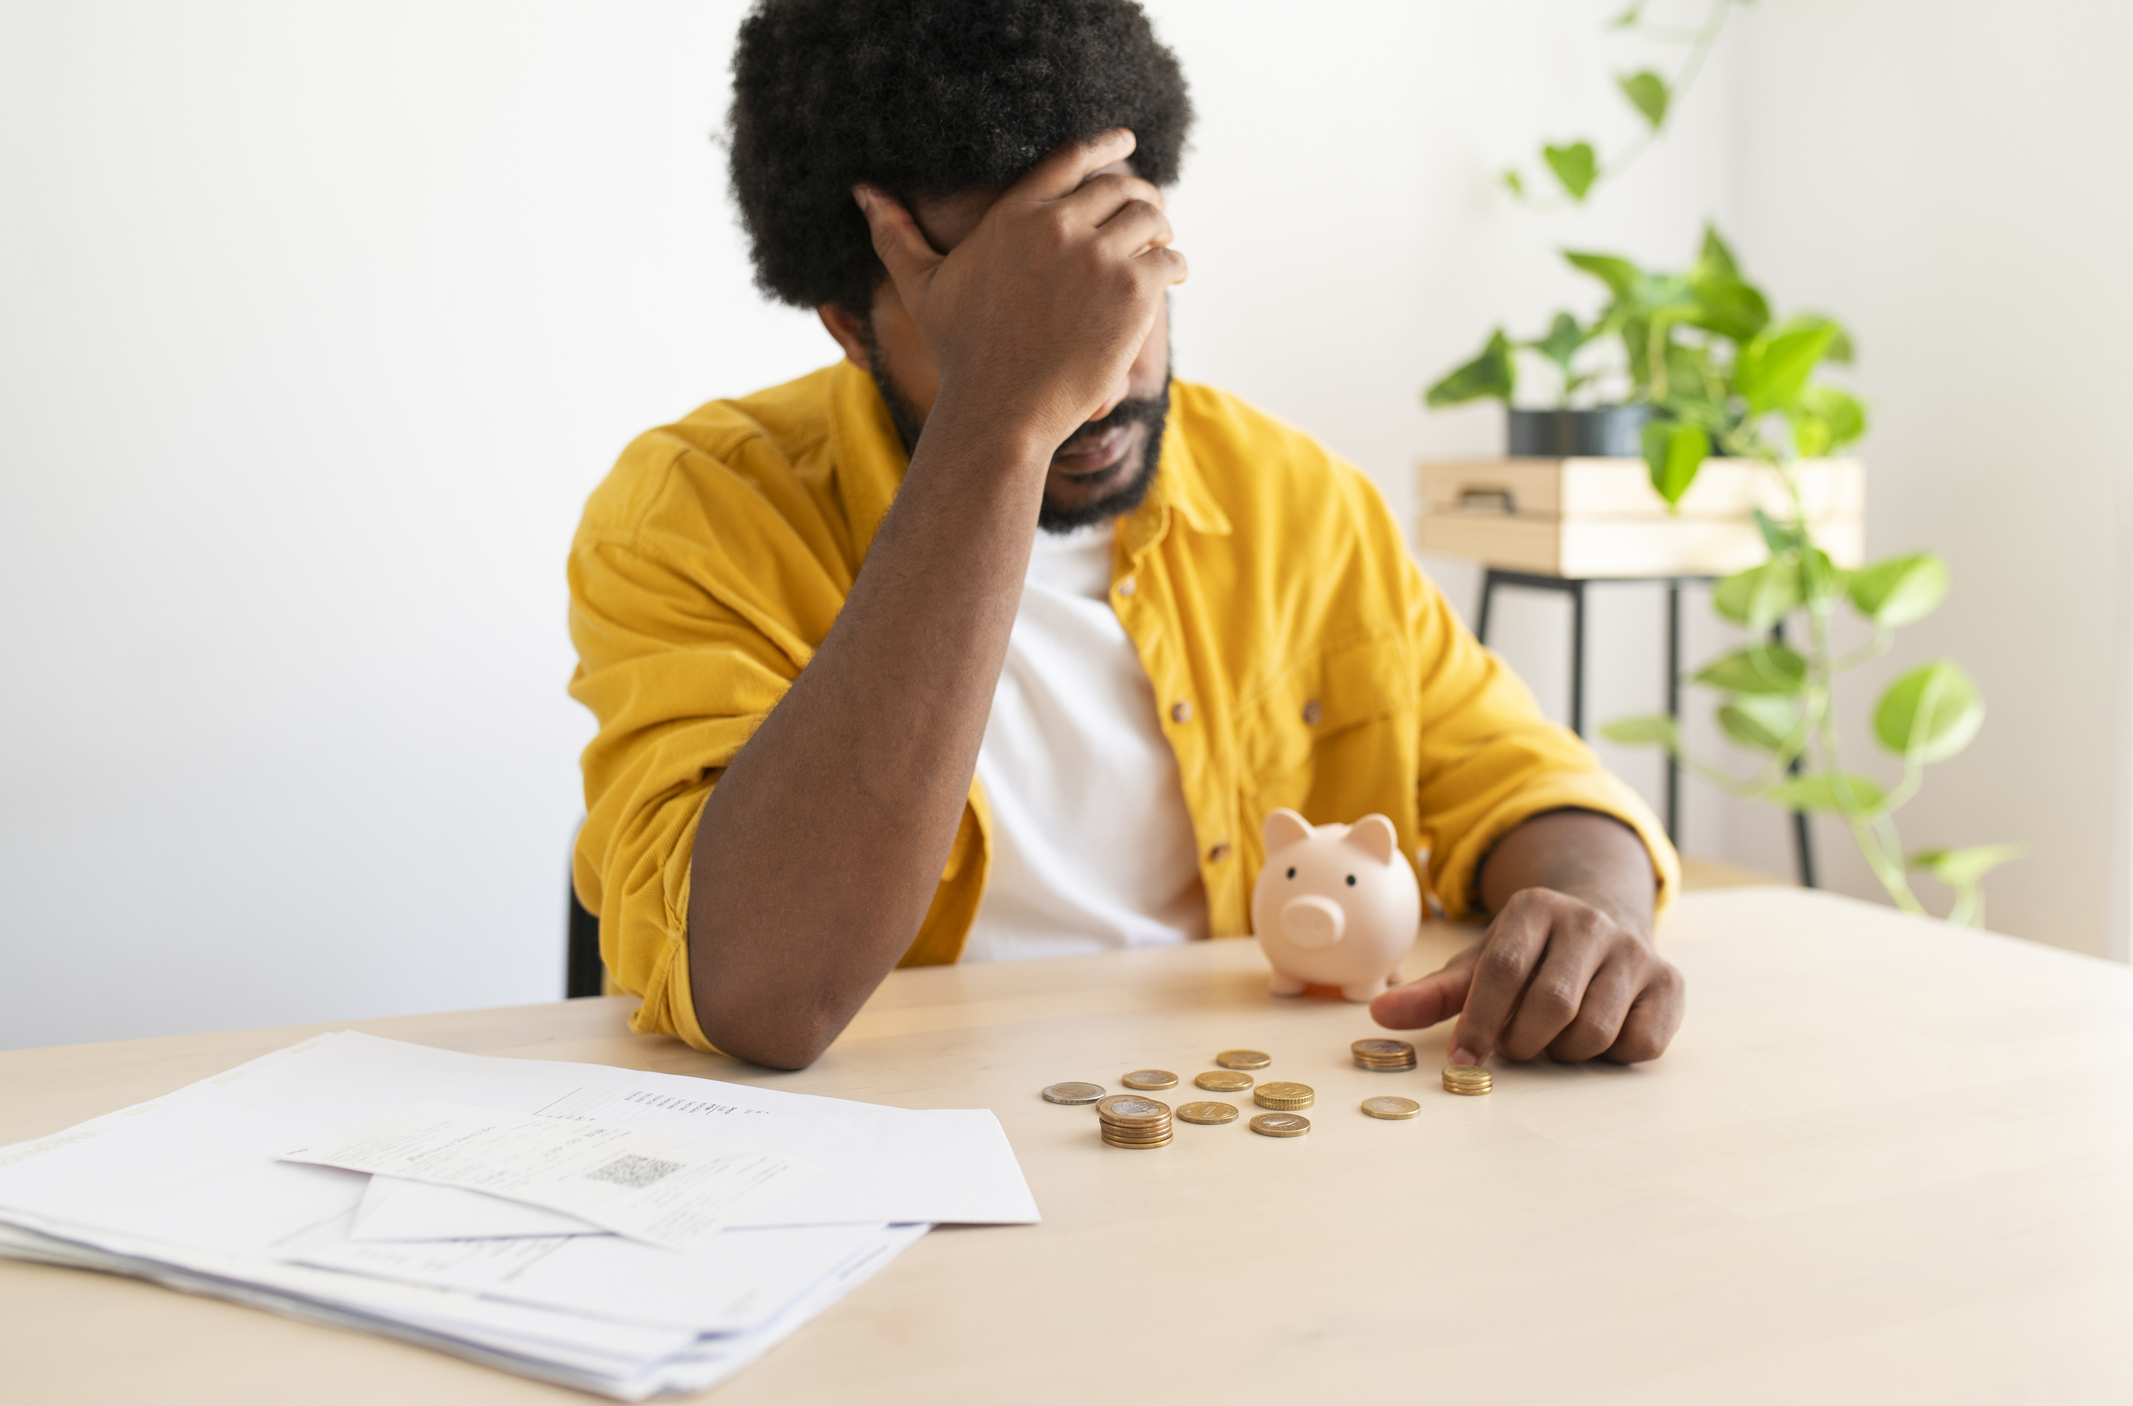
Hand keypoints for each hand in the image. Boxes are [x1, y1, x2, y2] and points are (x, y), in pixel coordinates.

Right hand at [852, 128, 1186, 450]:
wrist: (1000, 410)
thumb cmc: (960, 354)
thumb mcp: (923, 287)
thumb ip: (896, 235)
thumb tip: (863, 191)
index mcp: (1014, 214)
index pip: (1070, 159)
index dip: (1105, 145)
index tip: (1126, 141)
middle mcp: (1058, 225)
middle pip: (1120, 187)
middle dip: (1140, 199)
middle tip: (1152, 220)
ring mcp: (1098, 255)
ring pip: (1151, 218)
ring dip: (1162, 231)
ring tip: (1164, 249)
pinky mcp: (1132, 290)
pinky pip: (1168, 260)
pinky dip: (1174, 267)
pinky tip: (1172, 277)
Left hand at [1369, 887, 1684, 1063]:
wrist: (1605, 925)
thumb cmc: (1530, 956)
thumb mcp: (1480, 964)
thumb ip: (1434, 992)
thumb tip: (1379, 1015)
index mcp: (1535, 908)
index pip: (1502, 971)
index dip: (1480, 1021)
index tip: (1463, 1057)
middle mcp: (1590, 922)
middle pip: (1551, 1006)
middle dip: (1525, 1040)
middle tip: (1516, 1045)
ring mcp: (1635, 951)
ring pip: (1596, 1030)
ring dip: (1565, 1052)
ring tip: (1554, 1038)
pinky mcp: (1670, 983)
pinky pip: (1640, 1043)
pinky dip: (1613, 1055)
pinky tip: (1598, 1036)